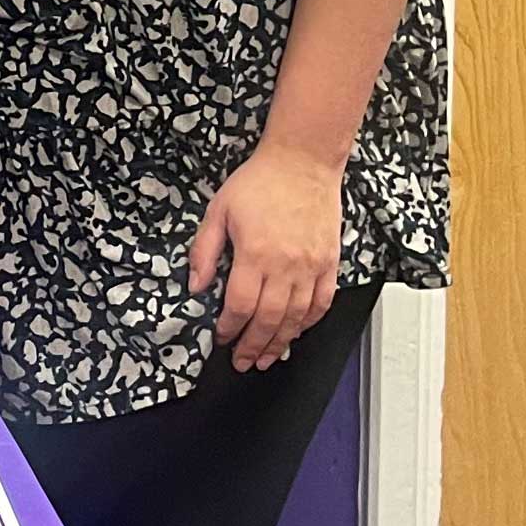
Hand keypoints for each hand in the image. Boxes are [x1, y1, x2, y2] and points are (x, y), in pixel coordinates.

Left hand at [188, 143, 343, 373]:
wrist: (303, 162)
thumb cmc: (258, 183)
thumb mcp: (218, 211)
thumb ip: (204, 251)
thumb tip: (195, 286)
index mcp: (255, 254)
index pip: (241, 305)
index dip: (230, 328)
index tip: (222, 339)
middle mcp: (286, 266)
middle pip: (270, 320)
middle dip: (254, 346)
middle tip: (243, 363)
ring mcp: (312, 266)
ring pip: (297, 318)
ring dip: (281, 342)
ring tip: (267, 358)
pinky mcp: (330, 263)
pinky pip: (322, 302)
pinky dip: (309, 322)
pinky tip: (297, 332)